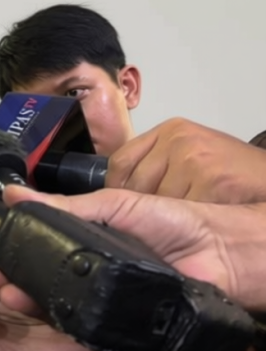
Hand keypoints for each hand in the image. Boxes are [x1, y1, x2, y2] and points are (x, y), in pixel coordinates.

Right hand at [0, 184, 265, 312]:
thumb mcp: (113, 204)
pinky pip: (78, 322)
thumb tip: (15, 192)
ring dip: (21, 296)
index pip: (35, 246)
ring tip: (1, 288)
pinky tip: (32, 308)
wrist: (219, 252)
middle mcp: (86, 271)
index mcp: (83, 240)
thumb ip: (64, 205)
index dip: (8, 247)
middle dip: (4, 275)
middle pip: (35, 277)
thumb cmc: (174, 222)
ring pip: (50, 301)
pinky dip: (53, 316)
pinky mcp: (112, 322)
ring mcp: (98, 298)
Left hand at [108, 117, 265, 202]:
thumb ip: (159, 162)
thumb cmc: (235, 171)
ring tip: (184, 215)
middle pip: (135, 182)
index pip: (121, 160)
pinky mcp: (211, 179)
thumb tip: (120, 186)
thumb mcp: (192, 153)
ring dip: (167, 214)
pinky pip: (183, 210)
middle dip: (140, 204)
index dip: (116, 186)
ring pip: (158, 199)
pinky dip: (189, 219)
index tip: (118, 202)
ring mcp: (194, 158)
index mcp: (170, 131)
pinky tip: (202, 216)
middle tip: (155, 215)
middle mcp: (178, 140)